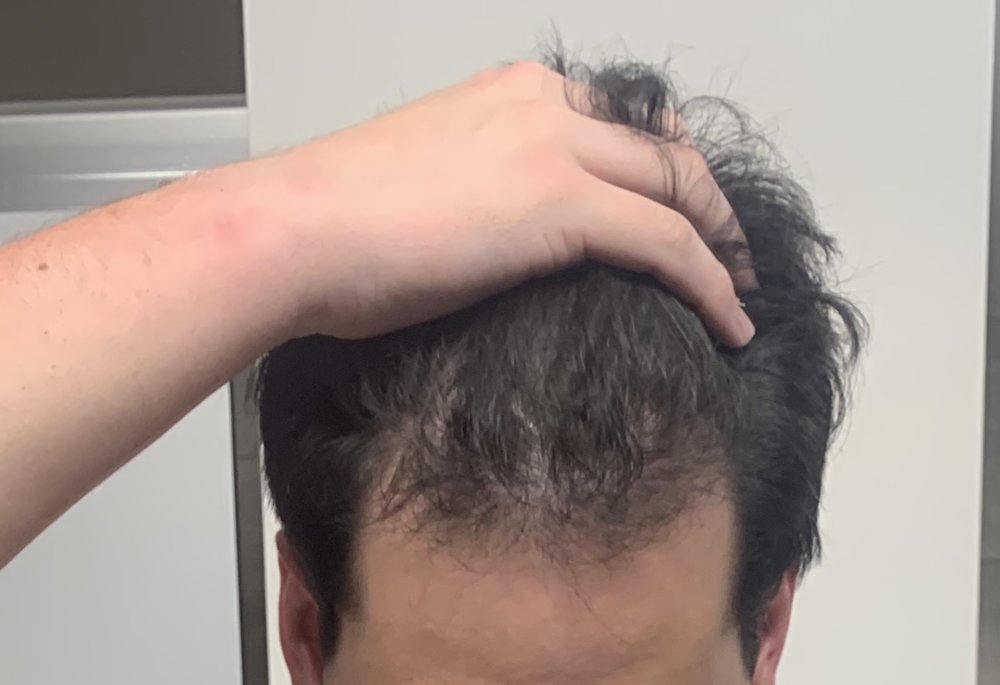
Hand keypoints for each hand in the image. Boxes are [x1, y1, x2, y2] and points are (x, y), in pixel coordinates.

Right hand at [261, 61, 754, 344]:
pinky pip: (667, 243)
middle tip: (733, 253)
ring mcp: (555, 150)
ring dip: (722, 245)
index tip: (684, 207)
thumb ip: (480, 189)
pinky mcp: (560, 205)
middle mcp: (543, 106)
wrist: (296, 230)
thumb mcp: (422, 184)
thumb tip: (500, 233)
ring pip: (678, 189)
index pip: (620, 122)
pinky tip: (728, 322)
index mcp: (511, 96)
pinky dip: (710, 284)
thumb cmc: (335, 222)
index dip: (665, 167)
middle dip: (709, 203)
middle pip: (664, 151)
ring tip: (741, 293)